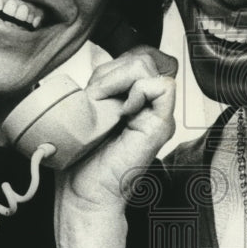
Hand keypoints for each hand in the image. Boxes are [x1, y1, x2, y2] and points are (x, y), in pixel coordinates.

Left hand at [57, 48, 176, 212]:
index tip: (94, 91)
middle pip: (142, 55)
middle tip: (95, 99)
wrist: (85, 192)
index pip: (137, 55)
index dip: (114, 64)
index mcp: (135, 97)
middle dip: (112, 70)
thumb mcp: (90, 107)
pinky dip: (139, 91)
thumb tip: (108, 64)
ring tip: (105, 107)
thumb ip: (105, 83)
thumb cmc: (83, 158)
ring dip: (118, 80)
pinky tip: (123, 112)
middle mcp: (151, 104)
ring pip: (149, 65)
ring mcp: (159, 114)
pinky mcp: (162, 125)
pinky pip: (162, 86)